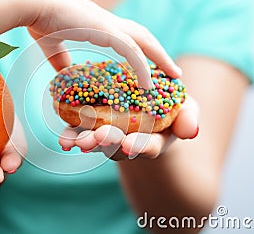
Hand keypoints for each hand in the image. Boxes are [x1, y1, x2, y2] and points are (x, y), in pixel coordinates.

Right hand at [23, 0, 181, 88]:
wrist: (34, 5)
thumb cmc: (40, 20)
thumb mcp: (52, 45)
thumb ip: (60, 59)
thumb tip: (64, 73)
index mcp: (98, 25)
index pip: (128, 37)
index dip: (141, 50)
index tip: (150, 65)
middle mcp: (108, 23)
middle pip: (143, 37)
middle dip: (159, 53)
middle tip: (172, 70)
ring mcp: (108, 25)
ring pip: (143, 42)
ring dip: (160, 58)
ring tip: (174, 74)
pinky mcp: (105, 30)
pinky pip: (131, 51)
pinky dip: (142, 66)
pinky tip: (149, 82)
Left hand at [58, 97, 198, 160]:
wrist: (147, 108)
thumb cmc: (169, 110)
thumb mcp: (186, 110)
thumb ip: (189, 119)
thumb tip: (190, 131)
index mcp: (153, 140)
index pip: (148, 146)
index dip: (139, 146)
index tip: (129, 144)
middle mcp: (130, 144)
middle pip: (118, 146)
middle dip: (107, 143)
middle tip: (98, 138)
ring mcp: (110, 138)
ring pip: (96, 142)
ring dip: (85, 142)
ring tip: (74, 142)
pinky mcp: (93, 128)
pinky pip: (82, 133)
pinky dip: (72, 136)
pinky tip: (63, 138)